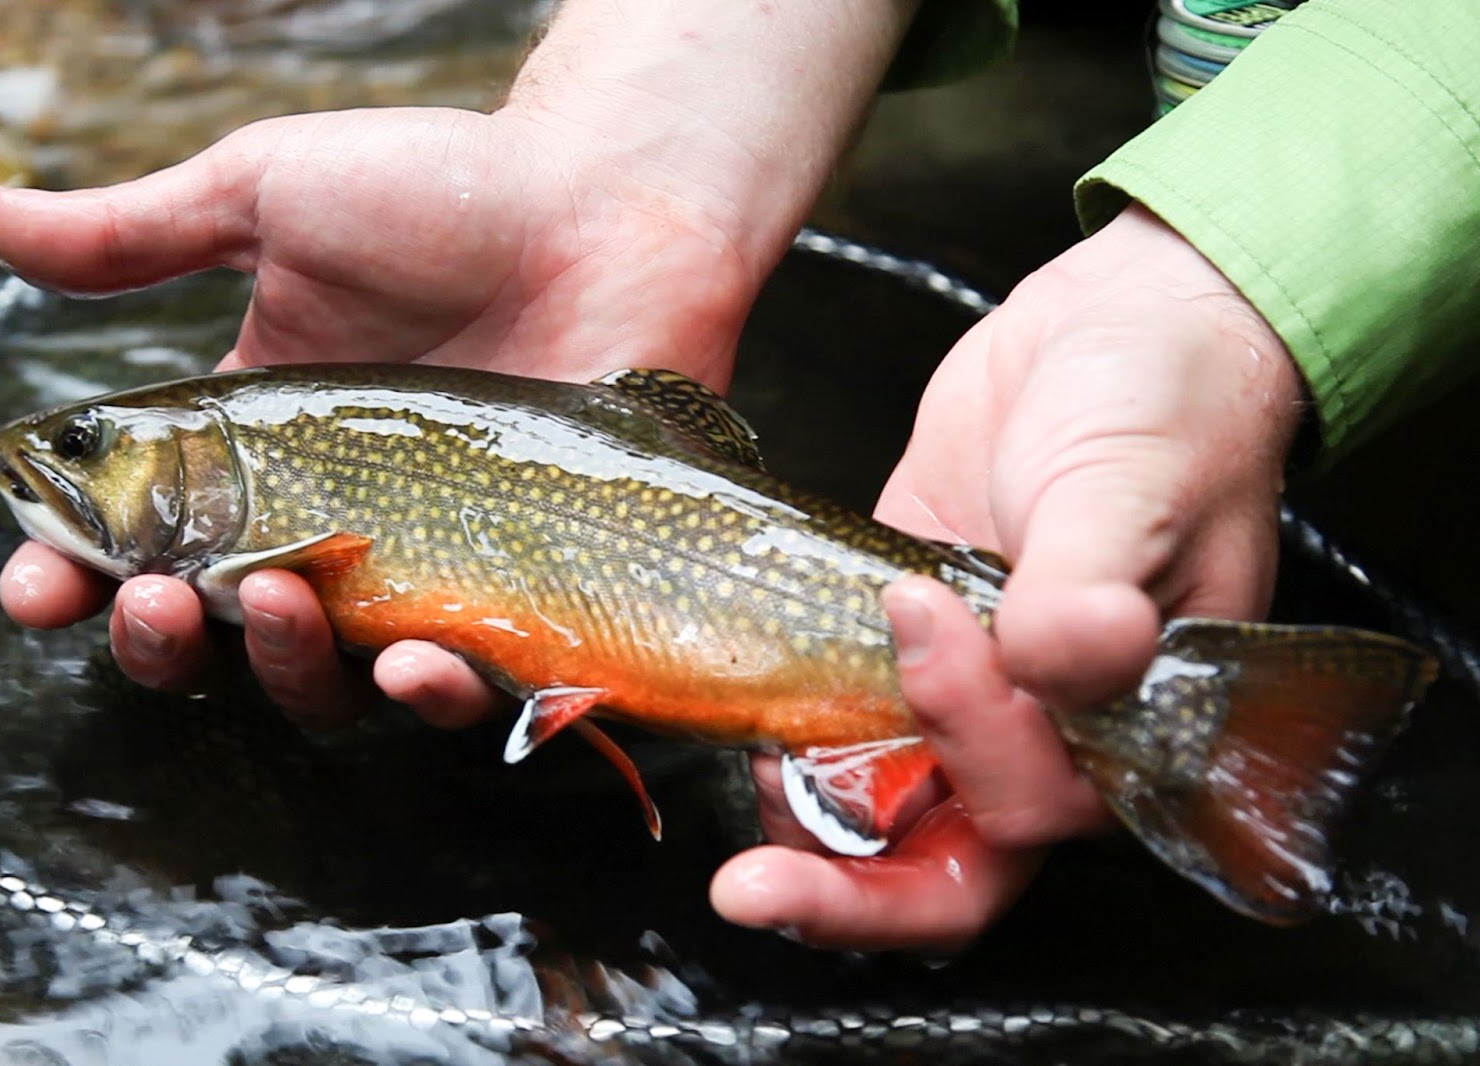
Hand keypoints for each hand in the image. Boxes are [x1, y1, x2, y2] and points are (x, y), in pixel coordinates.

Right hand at [0, 0, 914, 726]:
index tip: (37, 587)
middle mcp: (328, 524)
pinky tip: (417, 663)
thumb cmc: (448, 194)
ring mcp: (427, 568)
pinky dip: (434, 696)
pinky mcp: (523, 596)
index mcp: (252, 450)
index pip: (139, 541)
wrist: (604, 208)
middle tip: (158, 603)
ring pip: (334, 680)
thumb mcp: (274, 198)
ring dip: (289, 671)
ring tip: (281, 608)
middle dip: (164, 645)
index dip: (75, 579)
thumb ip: (141, 234)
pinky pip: (472, 685)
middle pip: (218, 639)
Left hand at [710, 203, 1305, 949]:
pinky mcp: (901, 637)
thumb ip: (1090, 582)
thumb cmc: (1164, 411)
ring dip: (808, 819)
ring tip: (745, 776)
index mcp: (1125, 730)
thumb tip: (1063, 659)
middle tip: (753, 891)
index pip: (1031, 808)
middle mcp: (1044, 734)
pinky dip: (792, 734)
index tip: (925, 613)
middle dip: (848, 896)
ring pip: (883, 806)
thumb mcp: (1131, 485)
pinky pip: (843, 718)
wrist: (1114, 332)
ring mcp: (966, 692)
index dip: (967, 745)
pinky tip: (745, 715)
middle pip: (946, 861)